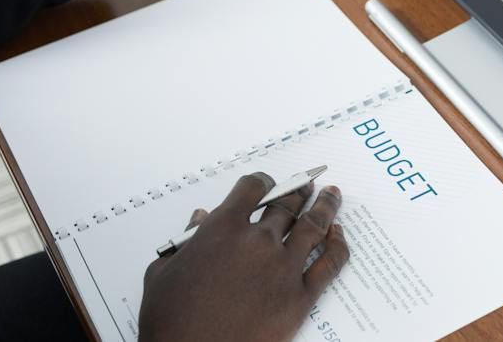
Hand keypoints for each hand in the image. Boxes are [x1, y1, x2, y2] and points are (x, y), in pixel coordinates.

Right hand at [138, 173, 349, 341]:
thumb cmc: (172, 320)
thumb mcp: (163, 272)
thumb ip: (184, 239)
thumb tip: (198, 220)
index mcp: (221, 228)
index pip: (251, 189)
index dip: (263, 182)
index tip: (268, 184)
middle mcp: (256, 241)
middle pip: (286, 204)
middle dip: (298, 191)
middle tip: (307, 185)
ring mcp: (282, 267)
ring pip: (313, 226)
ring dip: (325, 207)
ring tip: (331, 197)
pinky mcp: (300, 297)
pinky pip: (329, 264)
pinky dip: (338, 246)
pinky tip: (338, 236)